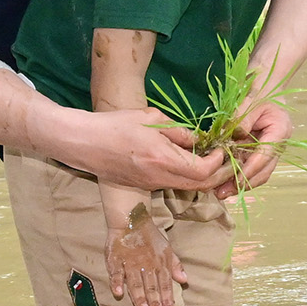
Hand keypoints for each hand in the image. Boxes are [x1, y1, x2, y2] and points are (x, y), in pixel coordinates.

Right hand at [61, 108, 231, 193]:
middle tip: (223, 157)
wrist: (83, 142)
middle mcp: (159, 178)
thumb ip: (179, 132)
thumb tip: (199, 140)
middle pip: (199, 185)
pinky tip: (184, 159)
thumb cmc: (116, 125)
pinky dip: (185, 176)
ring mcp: (150, 185)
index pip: (203, 171)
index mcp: (163, 159)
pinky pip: (171, 184)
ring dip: (201, 175)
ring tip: (206, 156)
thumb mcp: (153, 118)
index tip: (221, 148)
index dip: (218, 162)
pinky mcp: (143, 186)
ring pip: (186, 186)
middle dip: (217, 173)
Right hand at [106, 206, 185, 305]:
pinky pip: (116, 272)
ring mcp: (130, 262)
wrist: (132, 220)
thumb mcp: (167, 249)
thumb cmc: (150, 238)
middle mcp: (146, 265)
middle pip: (151, 286)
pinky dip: (117, 282)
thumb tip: (185, 280)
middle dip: (155, 302)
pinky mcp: (116, 259)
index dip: (167, 298)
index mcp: (159, 263)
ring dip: (139, 297)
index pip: (165, 284)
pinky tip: (118, 293)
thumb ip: (175, 265)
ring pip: (136, 282)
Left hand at [225, 101, 294, 194]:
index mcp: (280, 130)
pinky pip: (252, 170)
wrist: (265, 93)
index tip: (236, 180)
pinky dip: (239, 178)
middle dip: (244, 183)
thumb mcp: (250, 101)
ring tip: (221, 193)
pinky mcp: (261, 155)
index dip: (251, 168)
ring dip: (241, 185)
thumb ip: (241, 118)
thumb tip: (234, 135)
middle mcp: (278, 145)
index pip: (266, 154)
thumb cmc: (258, 95)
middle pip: (264, 170)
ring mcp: (271, 152)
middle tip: (223, 193)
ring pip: (259, 174)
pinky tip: (224, 185)